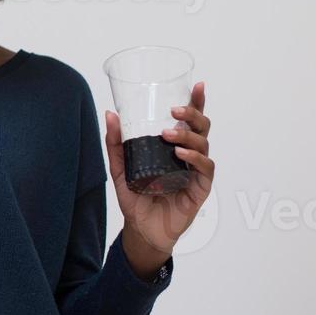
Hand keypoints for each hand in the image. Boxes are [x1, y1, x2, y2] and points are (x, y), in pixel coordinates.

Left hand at [104, 82, 214, 267]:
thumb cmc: (136, 197)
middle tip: (174, 111)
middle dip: (193, 114)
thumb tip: (110, 114)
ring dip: (188, 135)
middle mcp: (189, 156)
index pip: (190, 121)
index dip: (197, 103)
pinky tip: (181, 153)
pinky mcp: (200, 189)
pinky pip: (204, 169)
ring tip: (169, 134)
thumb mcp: (121, 168)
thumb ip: (116, 143)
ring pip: (204, 145)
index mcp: (175, 147)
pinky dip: (195, 157)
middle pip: (202, 128)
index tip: (197, 85)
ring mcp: (196, 172)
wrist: (141, 229)